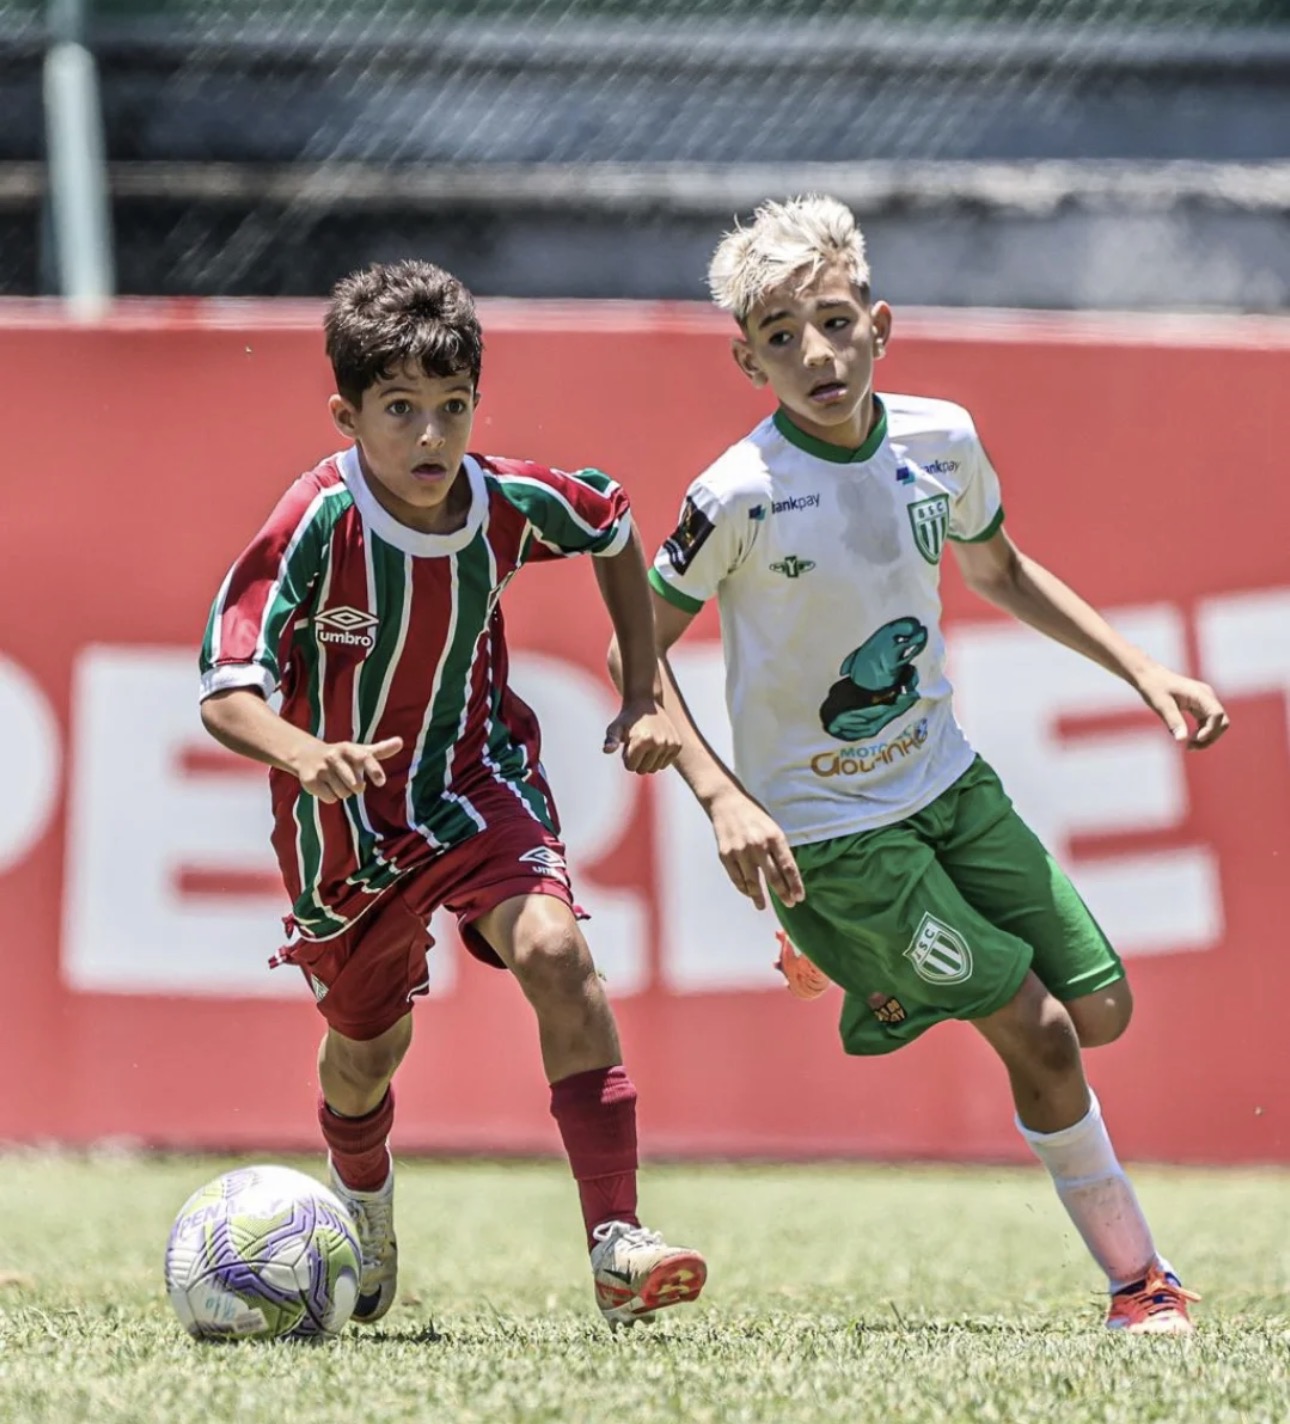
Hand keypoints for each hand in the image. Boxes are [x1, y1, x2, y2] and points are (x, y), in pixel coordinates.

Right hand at [288, 736, 402, 801]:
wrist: (307, 755)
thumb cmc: (342, 757)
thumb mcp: (360, 751)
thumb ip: (381, 750)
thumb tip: (400, 742)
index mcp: (349, 749)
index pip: (364, 759)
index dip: (374, 770)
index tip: (381, 782)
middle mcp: (334, 756)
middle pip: (356, 785)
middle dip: (357, 787)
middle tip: (350, 780)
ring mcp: (321, 769)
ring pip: (343, 794)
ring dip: (343, 792)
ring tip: (335, 780)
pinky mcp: (310, 781)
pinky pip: (330, 799)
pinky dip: (330, 796)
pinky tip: (325, 785)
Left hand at [603, 699, 680, 774]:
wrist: (645, 703)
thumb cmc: (626, 719)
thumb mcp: (614, 728)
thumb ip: (610, 740)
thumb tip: (606, 750)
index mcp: (643, 741)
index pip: (631, 767)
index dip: (626, 757)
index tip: (627, 744)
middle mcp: (659, 743)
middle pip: (643, 770)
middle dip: (637, 761)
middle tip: (636, 744)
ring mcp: (670, 744)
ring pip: (655, 768)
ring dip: (647, 760)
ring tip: (645, 744)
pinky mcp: (677, 745)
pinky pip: (665, 764)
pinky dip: (658, 758)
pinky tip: (654, 744)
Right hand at [709, 790, 803, 909]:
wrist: (726, 802)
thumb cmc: (753, 815)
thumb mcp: (772, 827)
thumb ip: (778, 848)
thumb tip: (787, 873)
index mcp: (774, 837)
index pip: (788, 866)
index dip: (795, 884)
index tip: (799, 897)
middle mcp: (758, 845)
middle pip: (773, 877)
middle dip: (783, 893)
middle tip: (789, 904)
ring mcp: (740, 851)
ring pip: (753, 882)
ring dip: (759, 897)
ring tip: (762, 906)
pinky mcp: (726, 855)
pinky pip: (736, 878)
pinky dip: (743, 888)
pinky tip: (748, 893)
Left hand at [1135, 665, 1228, 749]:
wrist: (1149, 676)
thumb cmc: (1154, 687)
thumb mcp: (1161, 704)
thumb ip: (1173, 720)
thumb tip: (1182, 740)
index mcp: (1200, 693)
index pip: (1217, 714)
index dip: (1211, 729)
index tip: (1195, 739)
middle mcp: (1206, 697)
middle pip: (1221, 721)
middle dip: (1210, 737)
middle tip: (1190, 747)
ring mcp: (1204, 702)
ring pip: (1215, 724)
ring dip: (1206, 738)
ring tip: (1189, 747)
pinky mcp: (1199, 707)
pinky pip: (1206, 723)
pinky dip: (1201, 734)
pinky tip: (1189, 741)